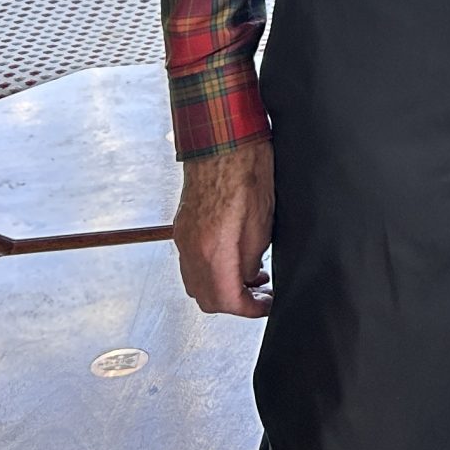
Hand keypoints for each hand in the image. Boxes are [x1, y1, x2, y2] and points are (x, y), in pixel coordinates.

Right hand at [175, 142, 275, 317]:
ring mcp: (183, 237)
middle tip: (260, 293)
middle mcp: (191, 248)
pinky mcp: (183, 226)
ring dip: (222, 287)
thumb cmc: (246, 171)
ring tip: (252, 275)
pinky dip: (211, 269)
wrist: (223, 140)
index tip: (267, 304)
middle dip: (234, 303)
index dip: (250, 309)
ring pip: (196, 283)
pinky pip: (192, 263)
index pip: (226, 300)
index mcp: (212, 249)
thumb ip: (251, 259)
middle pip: (206, 299)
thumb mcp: (262, 222)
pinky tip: (233, 257)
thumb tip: (249, 277)